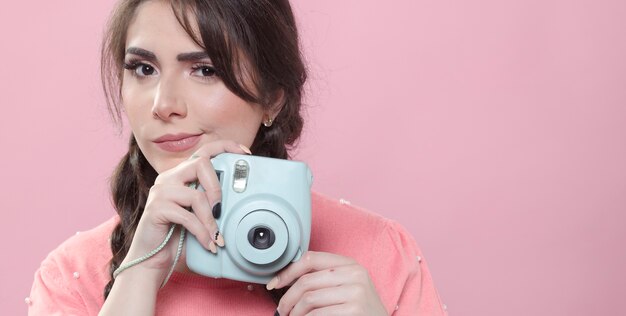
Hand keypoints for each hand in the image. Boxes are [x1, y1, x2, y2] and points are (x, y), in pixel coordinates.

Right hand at [121, 140, 249, 282]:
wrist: (153, 261)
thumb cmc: (179, 237)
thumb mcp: (200, 215)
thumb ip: (213, 202)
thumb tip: (239, 199)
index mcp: (181, 175)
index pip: (204, 151)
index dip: (225, 147)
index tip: (245, 154)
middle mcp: (169, 178)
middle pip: (200, 164)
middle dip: (217, 188)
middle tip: (221, 211)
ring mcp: (160, 192)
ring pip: (196, 195)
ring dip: (211, 220)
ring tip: (217, 237)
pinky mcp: (155, 209)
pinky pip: (187, 217)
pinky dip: (202, 232)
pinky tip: (207, 244)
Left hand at [268, 251, 387, 315]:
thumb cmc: (360, 310)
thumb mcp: (347, 286)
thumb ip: (323, 278)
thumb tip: (287, 278)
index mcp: (350, 264)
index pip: (311, 258)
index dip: (288, 271)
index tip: (275, 283)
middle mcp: (355, 274)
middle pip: (306, 281)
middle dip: (287, 298)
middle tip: (282, 310)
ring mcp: (356, 292)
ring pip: (309, 299)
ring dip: (295, 313)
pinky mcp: (354, 310)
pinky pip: (317, 314)